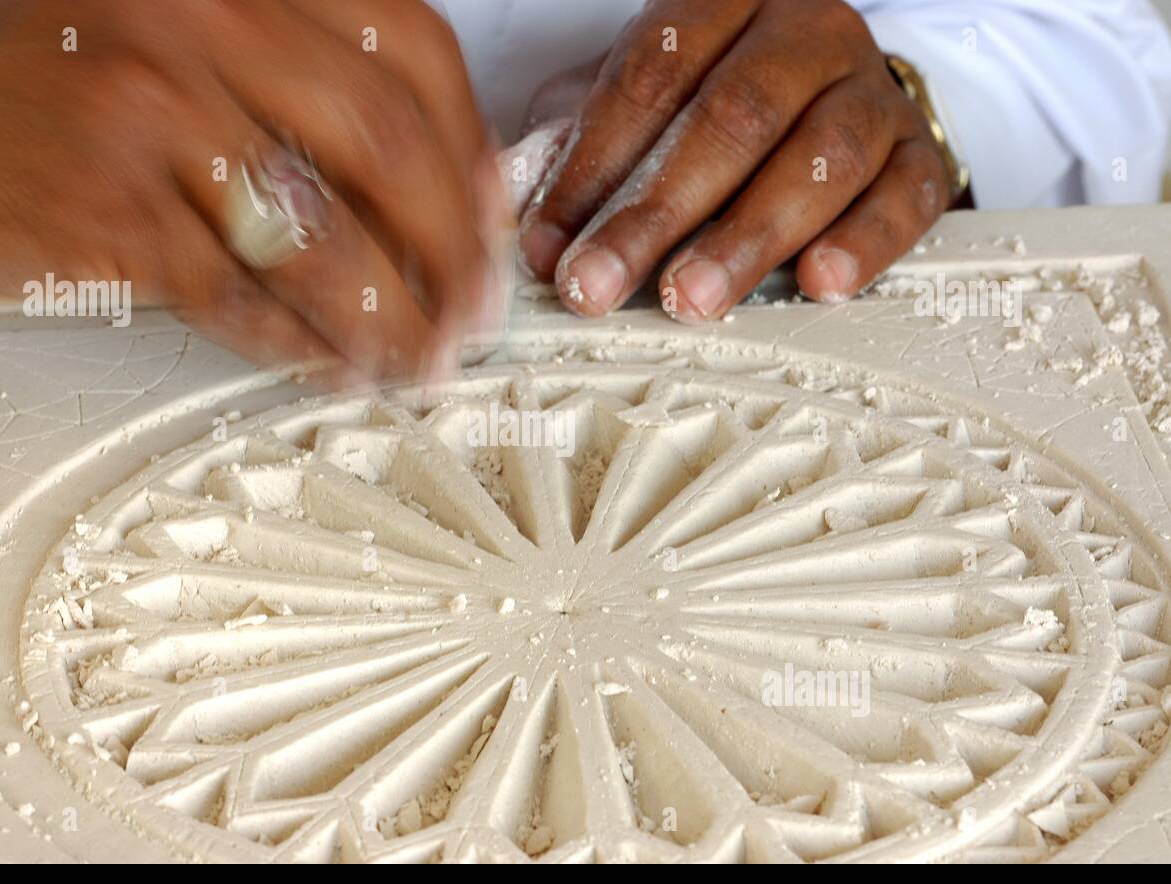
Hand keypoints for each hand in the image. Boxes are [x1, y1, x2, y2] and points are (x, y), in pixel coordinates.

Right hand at [0, 0, 505, 382]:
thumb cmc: (36, 64)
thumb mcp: (175, 30)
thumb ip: (291, 83)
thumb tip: (418, 176)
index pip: (410, 50)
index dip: (470, 150)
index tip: (492, 220)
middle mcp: (202, 26)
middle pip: (389, 149)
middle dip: (453, 253)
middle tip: (472, 315)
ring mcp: (155, 117)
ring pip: (323, 239)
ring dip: (390, 319)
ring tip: (416, 362)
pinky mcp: (110, 210)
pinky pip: (241, 296)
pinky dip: (300, 344)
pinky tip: (330, 365)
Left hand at [517, 0, 959, 319]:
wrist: (832, 91)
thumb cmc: (719, 98)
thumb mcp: (642, 100)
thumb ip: (583, 138)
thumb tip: (519, 207)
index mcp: (727, 2)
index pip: (651, 75)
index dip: (591, 166)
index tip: (549, 246)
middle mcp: (807, 34)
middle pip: (732, 119)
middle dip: (655, 214)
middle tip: (601, 284)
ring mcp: (873, 93)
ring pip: (818, 160)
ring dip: (746, 239)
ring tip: (690, 297)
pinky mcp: (920, 154)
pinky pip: (903, 198)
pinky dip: (863, 244)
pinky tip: (818, 283)